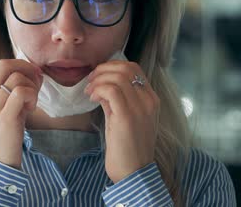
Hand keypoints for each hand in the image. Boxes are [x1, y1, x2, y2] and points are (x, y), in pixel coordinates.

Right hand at [0, 59, 42, 168]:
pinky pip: (21, 92)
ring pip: (16, 78)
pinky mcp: (4, 119)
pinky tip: (31, 109)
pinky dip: (31, 96)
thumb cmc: (0, 139)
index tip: (33, 77)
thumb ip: (9, 93)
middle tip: (37, 82)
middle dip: (27, 68)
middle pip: (5, 64)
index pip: (0, 66)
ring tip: (31, 103)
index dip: (21, 66)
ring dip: (31, 86)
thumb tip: (33, 74)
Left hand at [85, 61, 158, 182]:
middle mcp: (149, 100)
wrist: (134, 173)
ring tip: (89, 91)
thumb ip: (116, 100)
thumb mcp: (123, 118)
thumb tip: (101, 86)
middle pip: (126, 68)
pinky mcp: (127, 116)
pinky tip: (92, 98)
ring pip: (118, 76)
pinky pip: (111, 90)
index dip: (112, 66)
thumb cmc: (127, 149)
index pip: (134, 68)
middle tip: (90, 81)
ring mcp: (140, 107)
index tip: (98, 77)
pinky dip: (98, 89)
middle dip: (103, 69)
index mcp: (151, 99)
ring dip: (98, 80)